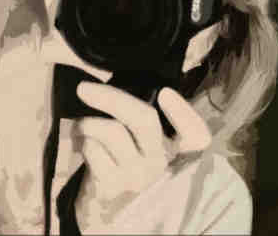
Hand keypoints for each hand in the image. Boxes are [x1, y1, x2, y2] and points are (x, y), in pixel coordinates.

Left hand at [73, 82, 211, 231]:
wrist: (103, 198)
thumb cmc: (121, 152)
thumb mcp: (136, 134)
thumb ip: (138, 110)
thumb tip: (112, 77)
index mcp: (173, 143)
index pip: (195, 134)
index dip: (184, 114)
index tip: (166, 93)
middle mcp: (161, 160)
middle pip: (143, 120)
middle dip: (111, 98)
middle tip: (84, 89)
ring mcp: (138, 175)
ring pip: (111, 131)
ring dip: (87, 122)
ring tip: (82, 125)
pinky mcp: (113, 185)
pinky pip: (93, 148)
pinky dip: (82, 140)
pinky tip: (82, 144)